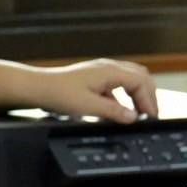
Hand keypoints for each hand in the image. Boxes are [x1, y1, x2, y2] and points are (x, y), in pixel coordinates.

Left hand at [30, 59, 159, 121]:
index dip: (149, 100)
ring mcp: (102, 72)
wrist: (36, 87)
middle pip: (141, 77)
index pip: (142, 82)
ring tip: (138, 113)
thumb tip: (133, 117)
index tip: (149, 117)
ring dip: (138, 96)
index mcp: (110, 71)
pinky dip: (125, 98)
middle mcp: (108, 68)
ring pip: (132, 80)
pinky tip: (119, 111)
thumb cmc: (57, 93)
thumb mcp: (88, 106)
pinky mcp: (95, 79)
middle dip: (148, 96)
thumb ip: (114, 111)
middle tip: (149, 114)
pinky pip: (119, 85)